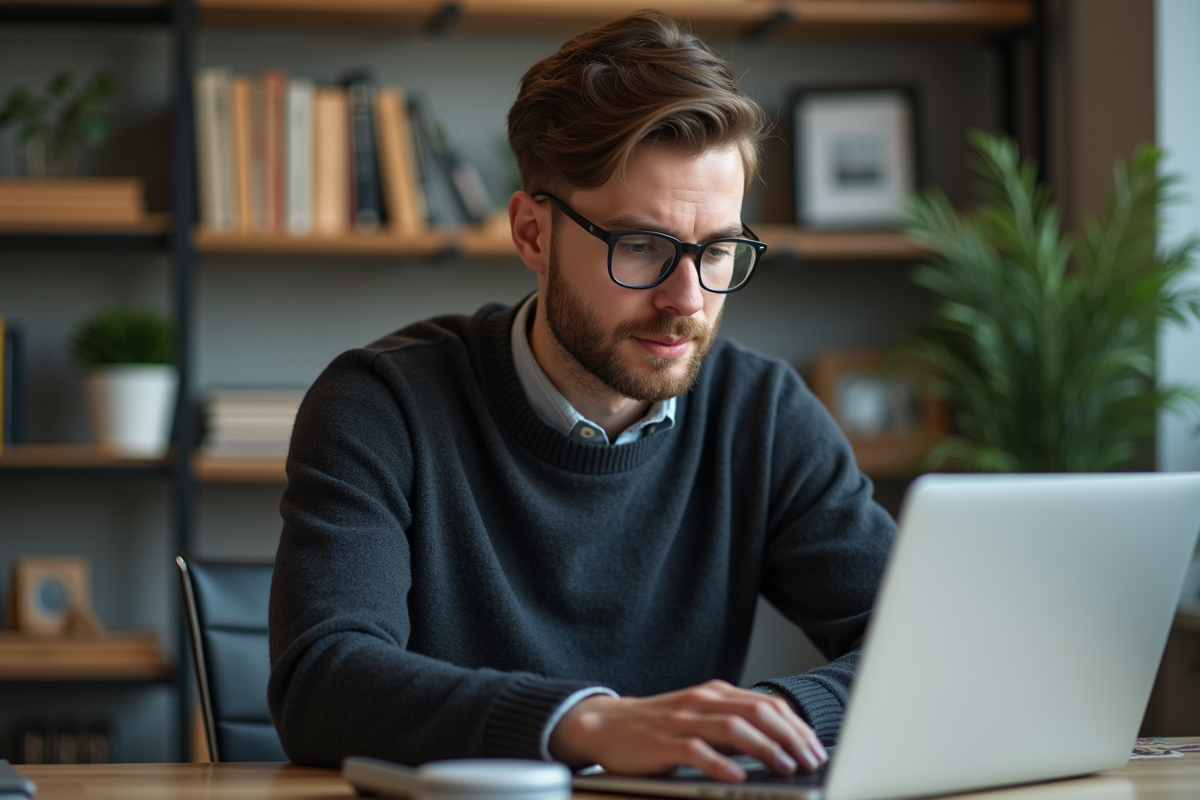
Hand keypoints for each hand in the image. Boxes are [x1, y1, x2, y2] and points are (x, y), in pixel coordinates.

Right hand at [548, 680, 826, 781]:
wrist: (607, 724)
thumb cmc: (659, 727)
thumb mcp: (700, 718)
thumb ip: (734, 726)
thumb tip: (780, 746)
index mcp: (716, 693)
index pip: (768, 704)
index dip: (797, 727)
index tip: (816, 749)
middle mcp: (702, 700)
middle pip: (758, 712)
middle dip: (790, 737)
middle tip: (810, 761)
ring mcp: (682, 719)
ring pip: (733, 728)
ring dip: (765, 748)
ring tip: (785, 767)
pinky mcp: (663, 742)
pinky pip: (696, 751)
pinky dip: (720, 763)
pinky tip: (737, 776)